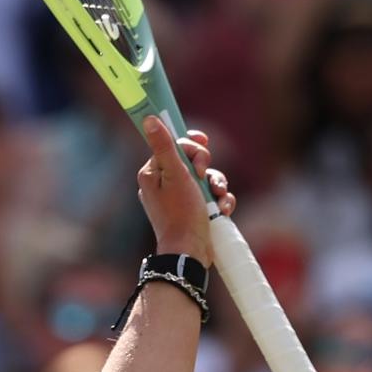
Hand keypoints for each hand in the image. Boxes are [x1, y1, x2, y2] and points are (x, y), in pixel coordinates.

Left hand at [137, 118, 232, 264]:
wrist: (189, 253)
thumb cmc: (180, 214)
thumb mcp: (176, 174)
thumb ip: (165, 146)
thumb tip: (149, 119)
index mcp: (152, 173)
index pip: (173, 145)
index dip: (191, 145)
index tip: (203, 143)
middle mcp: (163, 184)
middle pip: (191, 160)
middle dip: (206, 167)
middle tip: (204, 177)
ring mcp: (179, 199)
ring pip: (205, 178)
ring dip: (217, 185)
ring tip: (218, 197)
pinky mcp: (193, 211)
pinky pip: (210, 197)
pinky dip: (219, 201)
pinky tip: (222, 210)